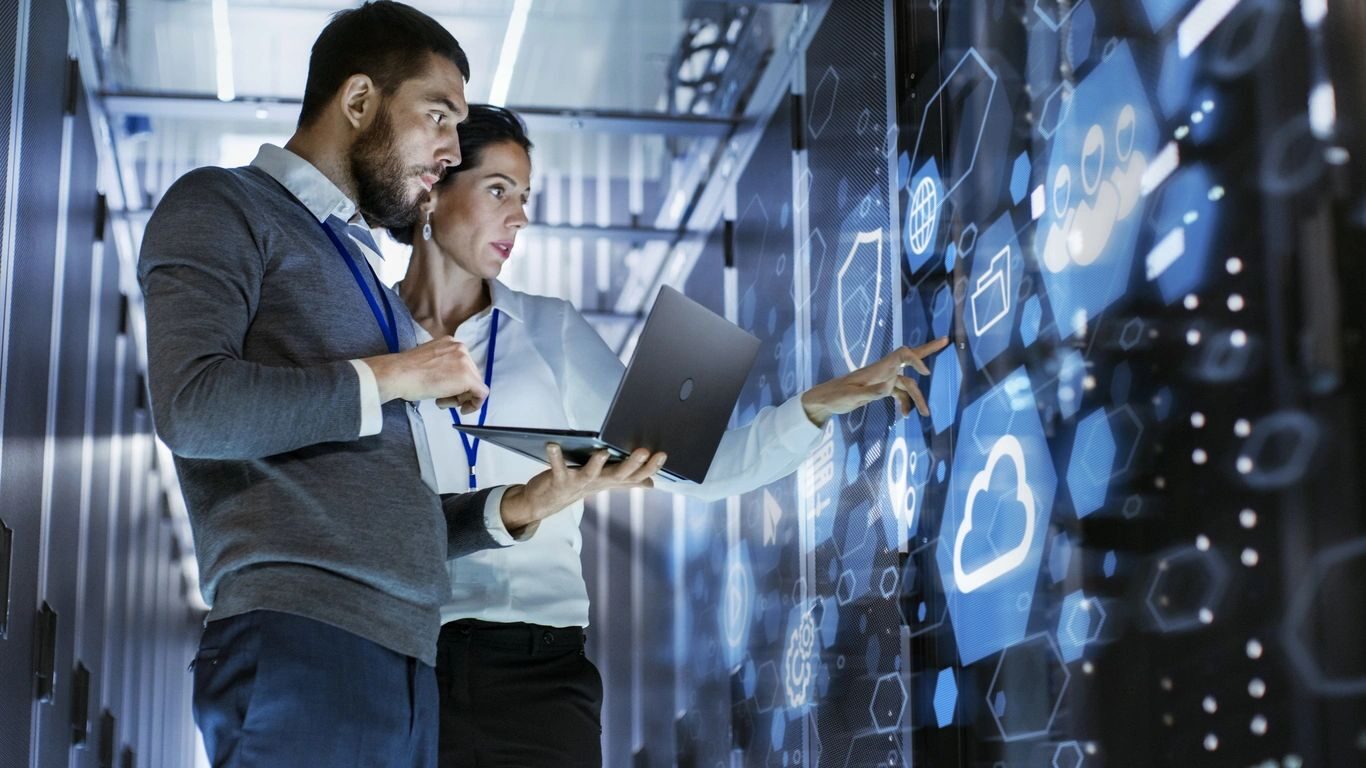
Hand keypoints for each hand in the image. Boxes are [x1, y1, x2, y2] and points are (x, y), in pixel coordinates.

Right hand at [361, 337, 488, 412]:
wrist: (398, 374)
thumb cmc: (406, 371)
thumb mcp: (428, 361)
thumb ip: (443, 366)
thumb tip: (450, 380)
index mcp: (450, 342)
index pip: (463, 365)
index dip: (456, 382)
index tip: (447, 391)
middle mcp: (461, 348)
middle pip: (471, 375)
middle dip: (459, 391)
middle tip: (442, 399)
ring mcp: (466, 362)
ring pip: (475, 385)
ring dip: (460, 397)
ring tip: (441, 400)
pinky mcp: (468, 377)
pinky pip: (481, 394)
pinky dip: (475, 404)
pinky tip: (462, 409)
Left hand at [498, 444, 667, 534]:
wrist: (546, 502)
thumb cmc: (578, 486)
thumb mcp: (605, 482)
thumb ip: (627, 481)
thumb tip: (651, 483)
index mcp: (610, 480)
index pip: (635, 476)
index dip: (650, 467)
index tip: (662, 454)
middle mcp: (597, 483)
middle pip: (618, 475)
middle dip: (632, 464)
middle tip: (644, 451)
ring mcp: (578, 483)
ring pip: (590, 474)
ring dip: (596, 464)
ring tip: (603, 452)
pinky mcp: (559, 480)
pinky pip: (557, 468)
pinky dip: (555, 457)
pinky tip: (552, 444)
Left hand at [800, 337, 950, 423]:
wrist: (824, 400)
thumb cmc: (835, 396)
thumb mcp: (851, 397)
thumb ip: (870, 393)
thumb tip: (888, 389)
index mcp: (877, 368)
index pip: (902, 355)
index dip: (915, 360)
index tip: (925, 374)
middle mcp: (883, 371)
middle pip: (909, 358)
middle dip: (928, 350)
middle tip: (946, 340)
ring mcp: (883, 379)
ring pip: (907, 384)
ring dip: (917, 398)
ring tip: (925, 414)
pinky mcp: (880, 389)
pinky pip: (899, 393)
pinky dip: (905, 403)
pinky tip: (905, 415)